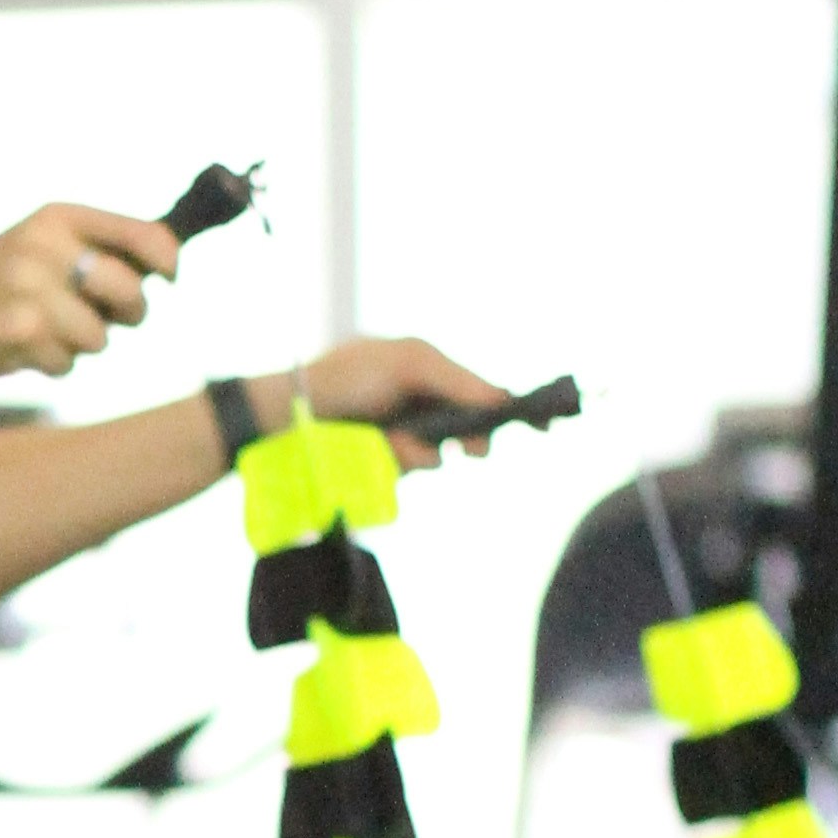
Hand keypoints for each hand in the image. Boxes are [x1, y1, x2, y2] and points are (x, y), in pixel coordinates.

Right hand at [0, 200, 176, 382]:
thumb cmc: (3, 281)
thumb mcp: (45, 245)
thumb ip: (99, 249)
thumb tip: (170, 264)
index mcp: (58, 217)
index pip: (143, 232)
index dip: (169, 259)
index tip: (170, 277)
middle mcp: (44, 246)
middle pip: (131, 290)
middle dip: (130, 313)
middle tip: (106, 317)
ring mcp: (28, 289)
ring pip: (101, 336)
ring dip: (83, 343)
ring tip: (48, 329)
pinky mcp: (18, 331)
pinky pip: (68, 363)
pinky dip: (53, 363)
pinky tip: (24, 345)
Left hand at [288, 336, 514, 465]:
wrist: (288, 410)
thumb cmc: (347, 376)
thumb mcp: (409, 365)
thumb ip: (457, 382)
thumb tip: (502, 401)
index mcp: (429, 373)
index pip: (482, 392)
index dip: (515, 409)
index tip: (548, 426)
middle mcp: (420, 407)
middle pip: (468, 431)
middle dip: (471, 440)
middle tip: (470, 450)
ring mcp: (401, 438)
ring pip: (437, 457)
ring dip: (422, 452)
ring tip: (392, 442)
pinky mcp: (382, 466)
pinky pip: (408, 473)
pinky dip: (399, 463)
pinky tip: (377, 452)